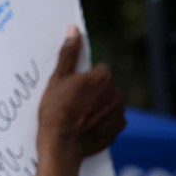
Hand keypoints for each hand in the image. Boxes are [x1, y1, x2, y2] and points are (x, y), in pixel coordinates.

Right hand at [37, 27, 125, 162]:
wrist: (61, 144)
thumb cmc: (56, 110)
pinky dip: (102, 121)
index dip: (85, 79)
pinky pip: (111, 119)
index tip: (72, 89)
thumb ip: (69, 54)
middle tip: (73, 103)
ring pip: (108, 102)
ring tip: (78, 116)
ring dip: (98, 106)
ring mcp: (119, 112)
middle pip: (105, 87)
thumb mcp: (57, 79)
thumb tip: (74, 30)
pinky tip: (85, 125)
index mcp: (102, 78)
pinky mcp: (118, 129)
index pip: (98, 70)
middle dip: (93, 92)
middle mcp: (116, 93)